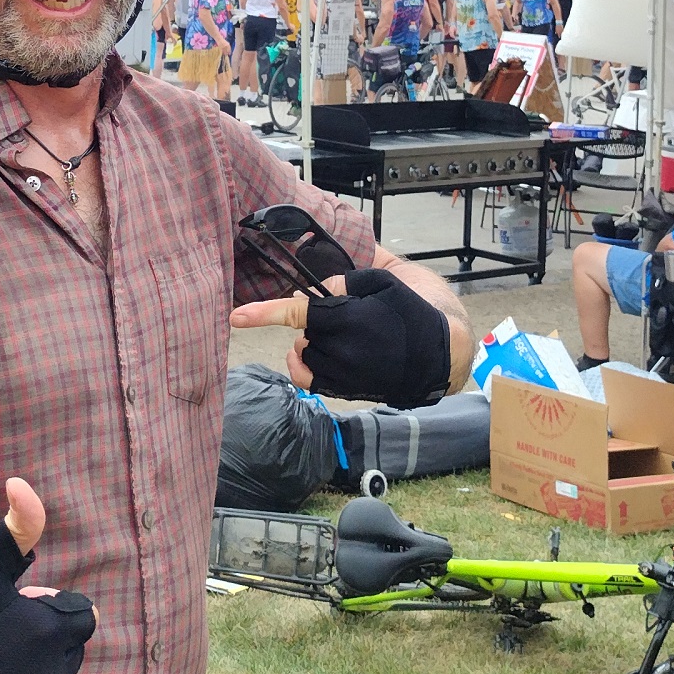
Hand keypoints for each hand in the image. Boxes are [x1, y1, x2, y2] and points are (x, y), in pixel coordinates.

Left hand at [234, 270, 450, 406]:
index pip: (298, 313)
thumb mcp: (381, 283)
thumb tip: (309, 293)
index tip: (235, 317)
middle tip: (346, 316)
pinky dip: (306, 364)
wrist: (438, 356)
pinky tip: (318, 354)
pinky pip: (309, 378)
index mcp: (349, 319)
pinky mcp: (343, 391)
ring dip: (313, 343)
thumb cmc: (411, 313)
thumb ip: (342, 282)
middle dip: (315, 322)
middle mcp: (342, 350)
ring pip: (304, 354)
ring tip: (343, 336)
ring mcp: (342, 375)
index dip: (264, 313)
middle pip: (303, 332)